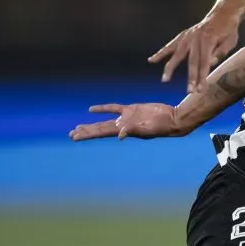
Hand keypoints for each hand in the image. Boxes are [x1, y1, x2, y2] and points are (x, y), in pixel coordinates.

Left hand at [69, 103, 184, 141]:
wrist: (173, 119)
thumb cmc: (162, 126)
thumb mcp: (148, 129)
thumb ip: (133, 130)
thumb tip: (119, 135)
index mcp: (123, 130)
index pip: (101, 133)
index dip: (88, 134)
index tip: (75, 137)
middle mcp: (122, 125)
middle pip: (99, 129)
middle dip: (85, 131)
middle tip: (71, 135)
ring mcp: (126, 118)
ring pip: (104, 121)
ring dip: (91, 124)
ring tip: (77, 128)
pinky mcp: (132, 109)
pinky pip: (114, 108)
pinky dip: (103, 109)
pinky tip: (91, 110)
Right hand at [148, 14, 239, 91]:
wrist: (222, 13)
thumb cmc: (228, 29)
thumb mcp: (231, 40)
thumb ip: (221, 51)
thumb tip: (211, 63)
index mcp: (209, 40)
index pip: (205, 62)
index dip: (202, 77)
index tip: (200, 89)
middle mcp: (196, 38)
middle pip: (192, 61)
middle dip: (190, 78)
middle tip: (189, 91)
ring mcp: (187, 36)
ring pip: (178, 54)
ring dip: (170, 68)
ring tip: (165, 79)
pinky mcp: (183, 36)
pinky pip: (170, 45)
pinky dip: (161, 52)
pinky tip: (151, 60)